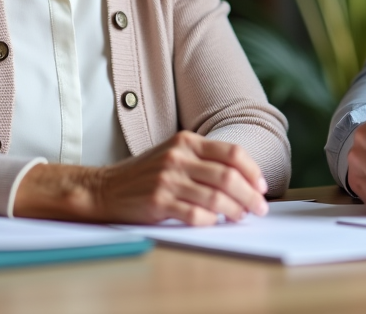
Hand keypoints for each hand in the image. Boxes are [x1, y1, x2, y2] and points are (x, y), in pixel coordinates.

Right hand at [14, 131, 268, 225]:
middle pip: (228, 176)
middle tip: (260, 208)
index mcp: (186, 141)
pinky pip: (194, 214)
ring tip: (241, 217)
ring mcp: (168, 179)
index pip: (232, 152)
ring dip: (235, 210)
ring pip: (215, 196)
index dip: (252, 170)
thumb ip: (203, 161)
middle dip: (250, 195)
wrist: (104, 188)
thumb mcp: (174, 155)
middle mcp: (178, 157)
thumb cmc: (145, 175)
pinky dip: (209, 221)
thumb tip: (243, 180)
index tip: (262, 186)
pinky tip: (213, 223)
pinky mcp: (158, 202)